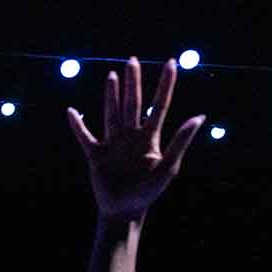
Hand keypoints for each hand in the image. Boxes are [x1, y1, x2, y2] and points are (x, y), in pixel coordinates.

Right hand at [67, 57, 203, 222]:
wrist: (124, 211)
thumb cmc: (148, 193)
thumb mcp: (168, 167)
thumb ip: (180, 142)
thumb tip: (199, 117)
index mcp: (150, 139)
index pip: (160, 105)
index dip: (166, 84)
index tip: (171, 63)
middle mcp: (131, 137)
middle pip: (133, 103)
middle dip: (133, 82)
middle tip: (132, 60)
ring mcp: (113, 144)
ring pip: (111, 113)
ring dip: (111, 95)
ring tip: (112, 75)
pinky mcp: (95, 155)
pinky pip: (85, 136)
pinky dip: (78, 125)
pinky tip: (72, 112)